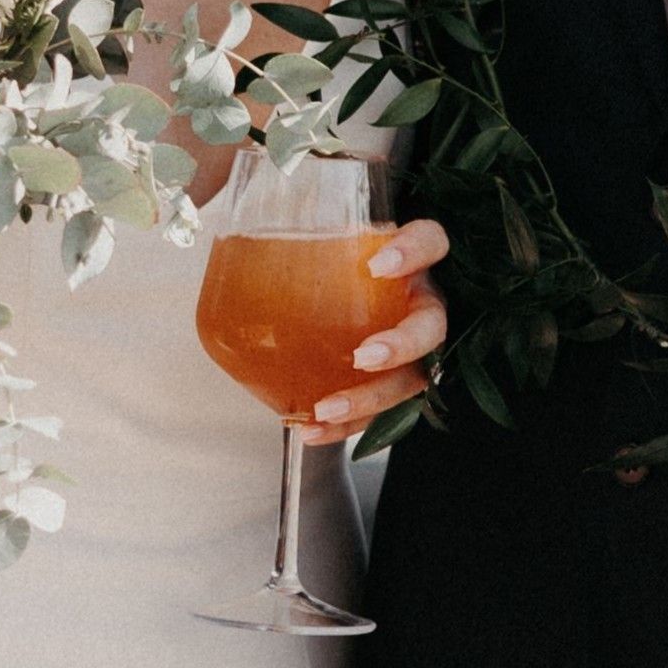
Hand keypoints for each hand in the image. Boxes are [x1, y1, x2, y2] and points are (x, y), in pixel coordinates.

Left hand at [307, 219, 449, 444]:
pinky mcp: (392, 383)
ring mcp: (411, 348)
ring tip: (327, 408)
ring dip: (370, 397)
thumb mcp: (327, 246)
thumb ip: (300, 238)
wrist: (340, 296)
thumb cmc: (336, 267)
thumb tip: (236, 238)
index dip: (414, 251)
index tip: (378, 264)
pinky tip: (313, 429)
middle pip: (431, 325)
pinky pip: (379, 411)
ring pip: (411, 379)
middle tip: (364, 356)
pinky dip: (346, 425)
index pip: (431, 242)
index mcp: (410, 262)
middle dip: (402, 345)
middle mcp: (419, 304)